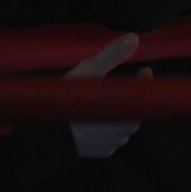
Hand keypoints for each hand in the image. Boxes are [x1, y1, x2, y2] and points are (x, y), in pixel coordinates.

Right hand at [65, 32, 150, 157]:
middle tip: (122, 86)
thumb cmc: (65, 101)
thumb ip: (112, 55)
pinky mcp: (100, 152)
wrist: (46, 136)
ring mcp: (111, 143)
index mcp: (122, 108)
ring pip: (125, 128)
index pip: (143, 93)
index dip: (145, 81)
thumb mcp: (88, 72)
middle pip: (135, 112)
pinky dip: (110, 130)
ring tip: (107, 102)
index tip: (145, 70)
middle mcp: (121, 129)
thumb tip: (133, 38)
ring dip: (120, 115)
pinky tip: (98, 121)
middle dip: (131, 99)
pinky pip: (112, 141)